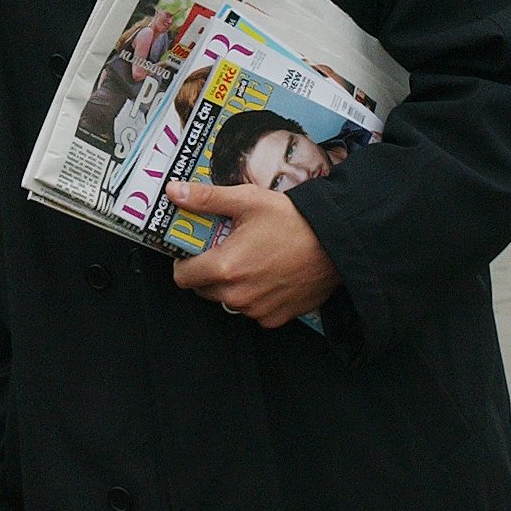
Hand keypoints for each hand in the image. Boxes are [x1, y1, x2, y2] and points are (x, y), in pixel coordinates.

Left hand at [167, 180, 341, 327]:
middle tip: (227, 247)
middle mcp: (236, 296)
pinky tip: (270, 273)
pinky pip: (253, 310)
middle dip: (209, 270)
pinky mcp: (276, 318)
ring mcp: (256, 311)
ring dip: (233, 284)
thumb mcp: (246, 200)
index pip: (182, 277)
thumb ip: (206, 198)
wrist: (336, 242)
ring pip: (228, 300)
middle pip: (204, 289)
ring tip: (253, 257)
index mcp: (224, 267)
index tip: (196, 248)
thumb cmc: (292, 220)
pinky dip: (255, 295)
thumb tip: (174, 192)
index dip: (185, 261)